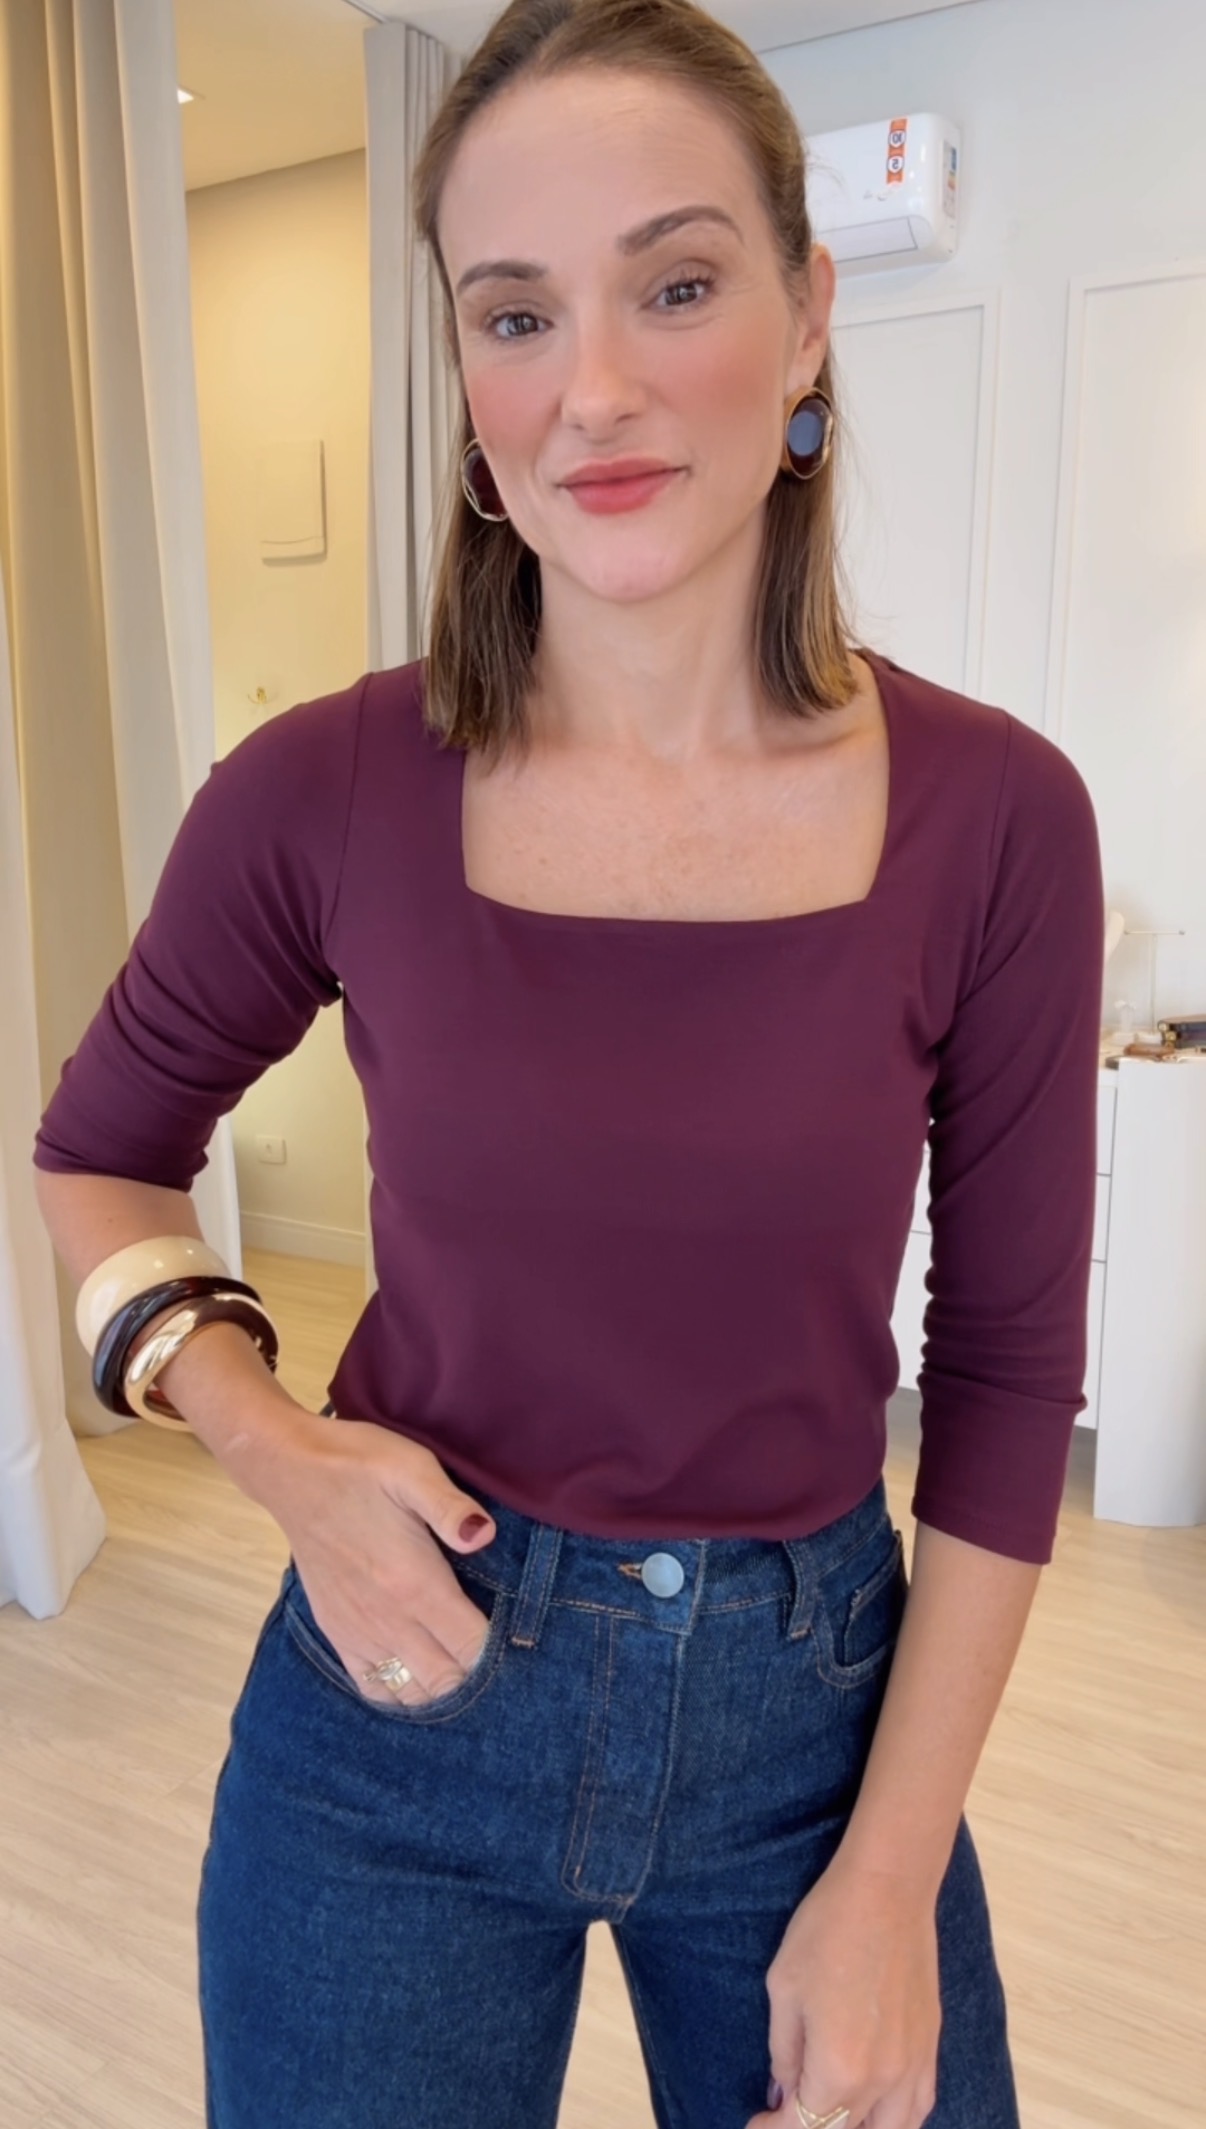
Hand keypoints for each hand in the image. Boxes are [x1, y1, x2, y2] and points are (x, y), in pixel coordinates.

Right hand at [260, 1409, 497, 1707]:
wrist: (291, 1469)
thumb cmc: (359, 1464)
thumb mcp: (412, 1468)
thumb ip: (450, 1506)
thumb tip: (484, 1534)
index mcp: (414, 1583)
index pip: (471, 1648)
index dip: (502, 1653)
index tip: (520, 1640)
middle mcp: (386, 1619)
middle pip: (446, 1682)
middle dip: (478, 1677)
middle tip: (500, 1655)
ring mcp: (357, 1631)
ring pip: (411, 1693)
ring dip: (442, 1689)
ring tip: (463, 1664)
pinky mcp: (336, 1631)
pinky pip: (372, 1687)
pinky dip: (401, 1692)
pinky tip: (418, 1672)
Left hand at [744, 1852, 941, 2128]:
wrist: (887, 1889)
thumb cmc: (827, 1930)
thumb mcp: (784, 1988)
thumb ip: (783, 2052)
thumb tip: (783, 2094)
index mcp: (839, 2068)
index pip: (803, 2127)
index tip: (757, 2119)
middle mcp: (881, 2080)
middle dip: (806, 2126)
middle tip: (783, 2109)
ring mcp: (913, 2067)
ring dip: (854, 2128)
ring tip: (829, 2107)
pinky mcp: (930, 2047)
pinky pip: (919, 2107)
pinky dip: (895, 2118)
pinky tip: (875, 2108)